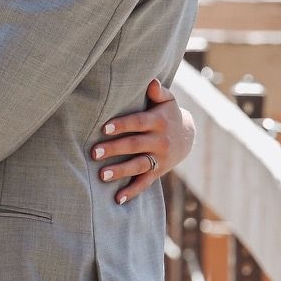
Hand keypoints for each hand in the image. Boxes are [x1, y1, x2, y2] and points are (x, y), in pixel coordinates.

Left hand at [92, 78, 195, 204]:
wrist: (187, 136)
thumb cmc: (167, 114)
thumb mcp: (168, 100)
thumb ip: (159, 91)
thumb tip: (151, 81)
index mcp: (158, 121)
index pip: (138, 123)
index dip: (122, 125)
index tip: (105, 128)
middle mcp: (159, 141)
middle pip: (134, 145)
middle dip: (114, 149)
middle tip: (94, 153)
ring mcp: (159, 158)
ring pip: (138, 166)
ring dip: (120, 171)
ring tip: (101, 176)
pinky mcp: (158, 172)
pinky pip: (144, 183)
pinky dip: (132, 192)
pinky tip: (117, 199)